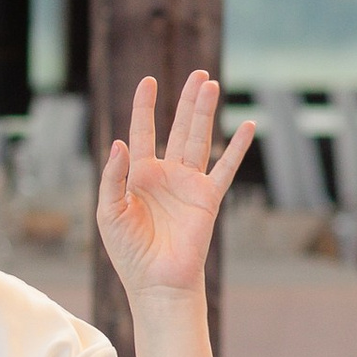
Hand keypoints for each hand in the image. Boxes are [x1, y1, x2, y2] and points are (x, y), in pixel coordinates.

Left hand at [95, 72, 252, 303]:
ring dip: (205, 112)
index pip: (143, 132)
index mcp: (139, 175)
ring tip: (211, 84)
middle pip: (178, 128)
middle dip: (187, 101)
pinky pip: (224, 168)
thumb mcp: (109, 212)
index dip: (145, 107)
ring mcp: (189, 185)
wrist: (157, 282)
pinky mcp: (208, 199)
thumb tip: (119, 142)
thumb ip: (113, 177)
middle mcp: (166, 175)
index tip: (148, 81)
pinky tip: (247, 126)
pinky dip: (236, 148)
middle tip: (199, 74)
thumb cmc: (128, 252)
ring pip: (200, 139)